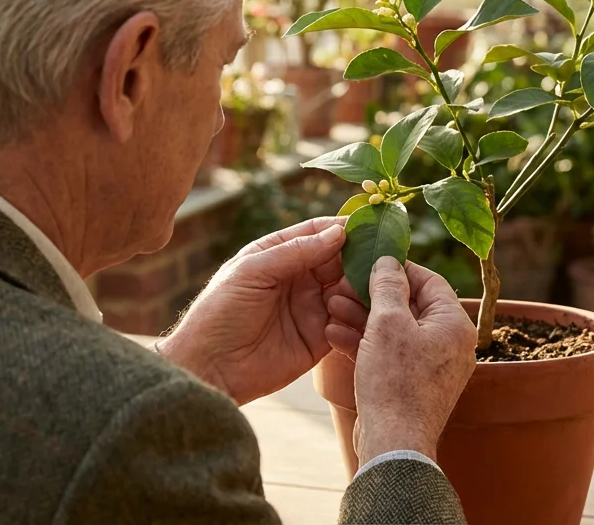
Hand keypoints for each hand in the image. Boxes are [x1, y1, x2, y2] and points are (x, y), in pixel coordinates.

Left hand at [156, 217, 362, 404]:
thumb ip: (295, 251)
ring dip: (363, 283)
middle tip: (384, 253)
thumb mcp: (253, 272)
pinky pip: (347, 320)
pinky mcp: (319, 338)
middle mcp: (298, 278)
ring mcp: (310, 307)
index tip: (370, 224)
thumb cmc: (220, 313)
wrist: (210, 368)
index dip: (342, 227)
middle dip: (360, 254)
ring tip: (378, 281)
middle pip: (339, 259)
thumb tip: (337, 233)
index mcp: (278, 255)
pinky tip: (366, 308)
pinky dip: (359, 313)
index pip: (317, 233)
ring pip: (348, 288)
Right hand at [327, 257, 475, 466]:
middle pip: (409, 305)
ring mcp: (431, 367)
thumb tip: (388, 261)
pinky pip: (390, 354)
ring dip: (362, 317)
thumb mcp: (387, 323)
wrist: (393, 443)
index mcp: (454, 324)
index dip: (398, 268)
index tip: (370, 261)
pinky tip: (334, 334)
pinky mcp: (412, 385)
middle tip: (343, 286)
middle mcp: (449, 344)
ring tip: (332, 306)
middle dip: (372, 295)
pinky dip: (365, 343)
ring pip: (395, 330)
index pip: (430, 281)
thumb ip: (387, 286)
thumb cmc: (395, 382)